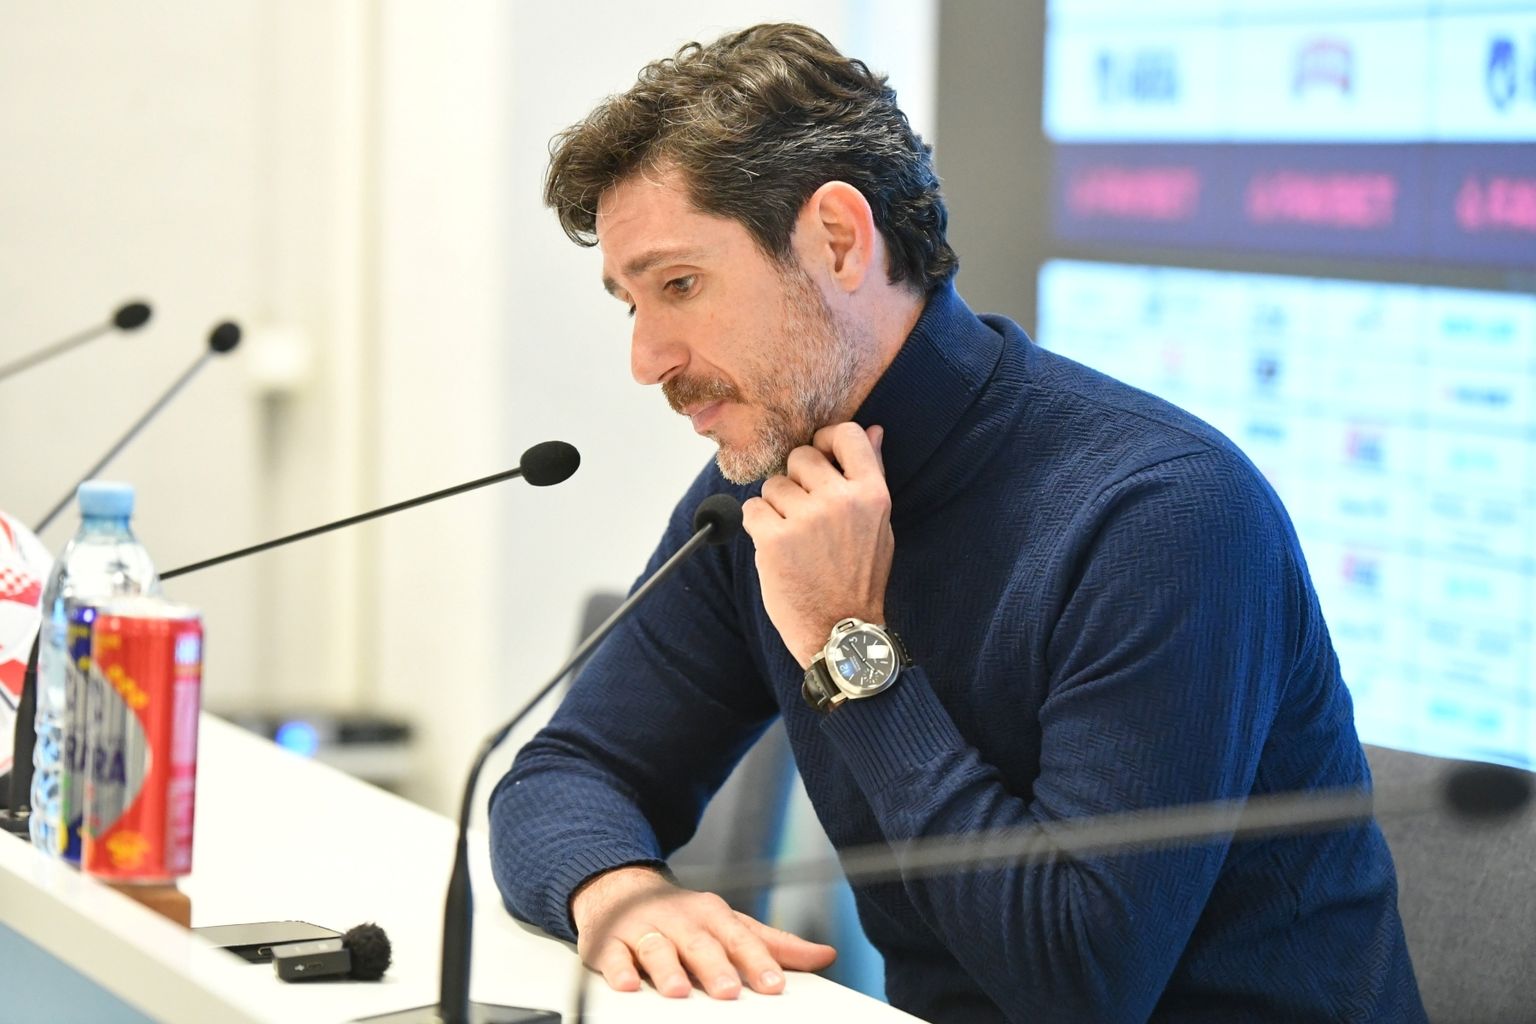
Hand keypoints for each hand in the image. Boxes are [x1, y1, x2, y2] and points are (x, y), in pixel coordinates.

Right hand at [571, 865, 836, 998]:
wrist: (621, 888)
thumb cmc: (684, 917)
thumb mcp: (730, 924)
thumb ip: (774, 944)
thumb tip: (825, 955)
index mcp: (713, 915)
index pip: (740, 939)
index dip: (757, 962)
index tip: (774, 984)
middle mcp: (680, 920)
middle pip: (700, 944)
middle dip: (715, 967)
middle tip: (729, 991)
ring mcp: (644, 928)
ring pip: (657, 948)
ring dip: (667, 969)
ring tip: (677, 992)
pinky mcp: (609, 940)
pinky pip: (613, 954)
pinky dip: (619, 968)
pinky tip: (627, 984)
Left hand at [743, 422, 892, 666]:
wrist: (842, 630)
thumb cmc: (860, 578)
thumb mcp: (879, 525)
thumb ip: (872, 475)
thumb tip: (875, 430)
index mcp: (872, 494)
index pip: (848, 435)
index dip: (827, 440)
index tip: (820, 457)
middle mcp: (840, 501)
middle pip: (800, 457)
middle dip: (796, 481)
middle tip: (806, 516)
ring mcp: (806, 519)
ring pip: (772, 485)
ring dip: (776, 508)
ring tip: (795, 540)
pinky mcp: (773, 539)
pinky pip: (752, 509)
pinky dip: (757, 527)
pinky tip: (777, 549)